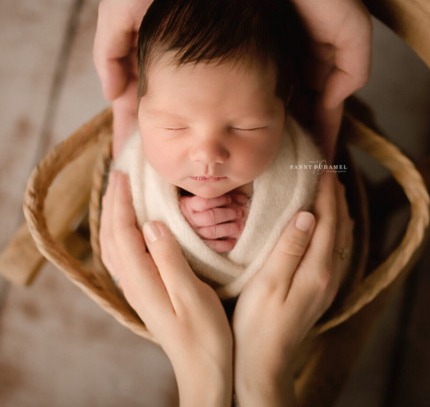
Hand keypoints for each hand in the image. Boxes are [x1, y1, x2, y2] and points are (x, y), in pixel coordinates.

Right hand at [93, 0, 236, 156]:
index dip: (129, 136)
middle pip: (161, 116)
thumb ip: (110, 53)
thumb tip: (111, 96)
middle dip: (161, 143)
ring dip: (187, 134)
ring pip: (187, 110)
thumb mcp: (116, 13)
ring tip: (191, 161)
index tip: (129, 166)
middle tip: (165, 173)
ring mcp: (190, 67)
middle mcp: (164, 69)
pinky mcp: (215, 59)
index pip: (131, 109)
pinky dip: (212, 112)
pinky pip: (214, 92)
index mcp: (137, 62)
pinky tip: (217, 132)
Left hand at [100, 170, 232, 405]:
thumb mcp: (190, 294)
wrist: (203, 369)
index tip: (124, 174)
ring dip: (113, 216)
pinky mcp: (145, 291)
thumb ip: (168, 258)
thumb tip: (151, 224)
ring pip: (114, 246)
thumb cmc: (204, 334)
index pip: (123, 232)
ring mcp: (137, 289)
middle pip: (112, 236)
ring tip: (119, 193)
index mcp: (142, 280)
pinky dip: (120, 233)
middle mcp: (133, 283)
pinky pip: (123, 255)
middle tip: (118, 174)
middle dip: (112, 203)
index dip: (122, 202)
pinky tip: (130, 227)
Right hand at [179, 192, 249, 251]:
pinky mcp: (197, 245)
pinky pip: (211, 247)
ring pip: (212, 232)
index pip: (205, 201)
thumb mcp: (199, 197)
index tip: (230, 199)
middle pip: (211, 217)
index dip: (220, 200)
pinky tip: (233, 241)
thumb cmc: (194, 207)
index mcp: (188, 205)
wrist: (176, 223)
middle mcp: (189, 220)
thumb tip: (243, 199)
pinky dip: (224, 245)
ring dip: (229, 228)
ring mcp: (193, 234)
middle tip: (240, 212)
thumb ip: (219, 196)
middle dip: (228, 214)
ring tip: (241, 225)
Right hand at [233, 173, 353, 405]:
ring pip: (341, 238)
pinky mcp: (320, 290)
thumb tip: (308, 214)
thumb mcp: (270, 282)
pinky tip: (331, 227)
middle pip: (339, 226)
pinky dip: (336, 230)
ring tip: (332, 190)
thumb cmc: (258, 323)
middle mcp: (329, 274)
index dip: (326, 192)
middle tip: (327, 170)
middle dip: (335, 196)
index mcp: (317, 269)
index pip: (327, 220)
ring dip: (337, 211)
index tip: (322, 166)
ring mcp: (326, 284)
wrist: (264, 364)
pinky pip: (337, 251)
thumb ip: (290, 247)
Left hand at [237, 0, 371, 160]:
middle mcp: (297, 74)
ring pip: (268, 108)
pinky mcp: (250, 54)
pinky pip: (246, 86)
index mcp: (322, 74)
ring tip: (252, 160)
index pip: (322, 119)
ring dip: (263, 132)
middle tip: (278, 174)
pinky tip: (232, 128)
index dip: (319, 144)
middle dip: (289, 144)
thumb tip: (330, 104)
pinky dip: (242, 107)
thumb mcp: (353, 34)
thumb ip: (350, 74)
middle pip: (294, 119)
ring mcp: (273, 66)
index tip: (312, 175)